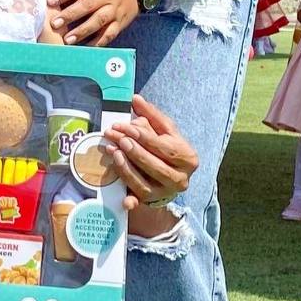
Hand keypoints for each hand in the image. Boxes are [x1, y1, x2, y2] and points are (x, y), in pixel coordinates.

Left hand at [48, 0, 141, 45]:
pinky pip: (110, 33)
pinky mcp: (121, 22)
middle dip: (71, 15)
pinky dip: (99, 42)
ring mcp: (115, 9)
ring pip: (99, 20)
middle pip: (88, 4)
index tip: (50, 1)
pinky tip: (86, 47)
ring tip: (68, 40)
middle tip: (55, 24)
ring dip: (83, 31)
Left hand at [102, 94, 197, 210]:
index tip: (126, 127)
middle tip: (118, 139)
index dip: (144, 137)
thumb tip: (136, 99)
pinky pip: (139, 200)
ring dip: (127, 168)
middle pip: (156, 166)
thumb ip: (151, 114)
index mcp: (187, 157)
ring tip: (113, 152)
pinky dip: (131, 200)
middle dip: (135, 152)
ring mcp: (166, 192)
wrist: (171, 175)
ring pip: (145, 183)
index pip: (164, 147)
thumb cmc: (166, 148)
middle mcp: (181, 178)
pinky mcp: (152, 201)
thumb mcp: (165, 130)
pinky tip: (123, 198)